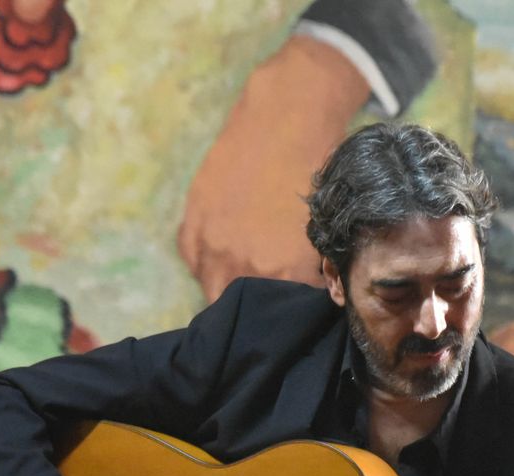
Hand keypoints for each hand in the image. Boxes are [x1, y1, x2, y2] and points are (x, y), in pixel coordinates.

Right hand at [176, 35, 369, 299]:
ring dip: (225, 288)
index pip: (279, 318)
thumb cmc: (317, 171)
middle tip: (264, 295)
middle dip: (252, 310)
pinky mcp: (191, 222)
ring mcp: (210, 245)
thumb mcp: (323, 230)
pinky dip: (205, 260)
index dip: (285, 315)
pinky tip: (223, 249)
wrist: (286, 119)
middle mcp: (241, 267)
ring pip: (211, 290)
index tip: (289, 309)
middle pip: (239, 311)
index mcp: (282, 274)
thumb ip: (308, 272)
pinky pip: (192, 260)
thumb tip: (305, 297)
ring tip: (242, 276)